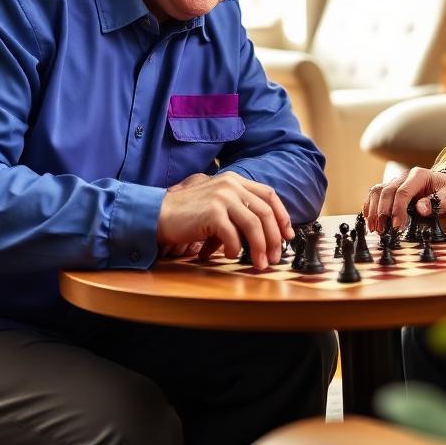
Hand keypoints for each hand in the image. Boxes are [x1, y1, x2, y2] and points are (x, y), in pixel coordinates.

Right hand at [157, 171, 293, 269]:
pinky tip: (230, 255)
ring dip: (260, 248)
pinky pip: (233, 235)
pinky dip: (235, 249)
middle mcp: (231, 185)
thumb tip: (263, 235)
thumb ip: (237, 210)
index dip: (282, 215)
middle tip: (275, 257)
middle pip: (265, 212)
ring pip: (254, 225)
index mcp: (234, 181)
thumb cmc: (188, 214)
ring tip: (259, 264)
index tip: (287, 235)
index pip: (269, 195)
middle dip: (275, 238)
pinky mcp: (212, 212)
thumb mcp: (216, 203)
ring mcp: (222, 197)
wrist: (158, 214)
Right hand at [363, 167, 445, 232]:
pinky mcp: (392, 189)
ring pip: (377, 191)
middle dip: (382, 212)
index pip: (403, 192)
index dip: (398, 210)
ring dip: (373, 210)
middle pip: (386, 191)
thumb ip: (438, 202)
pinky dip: (371, 207)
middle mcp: (404, 176)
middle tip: (383, 230)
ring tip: (374, 228)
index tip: (397, 226)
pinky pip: (376, 195)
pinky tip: (370, 220)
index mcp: (419, 175)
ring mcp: (396, 182)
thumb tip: (420, 209)